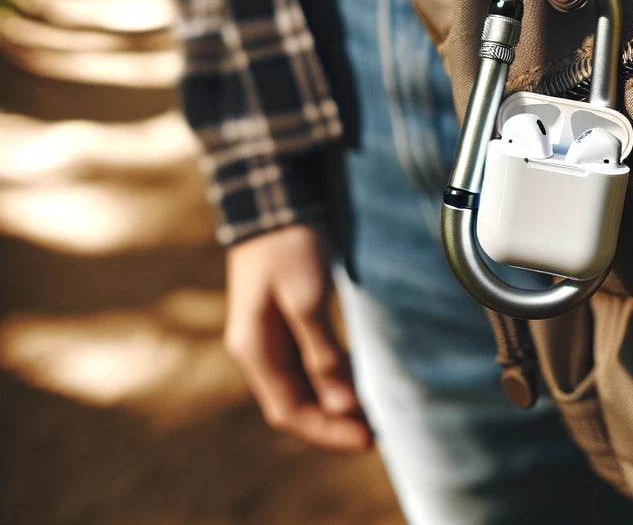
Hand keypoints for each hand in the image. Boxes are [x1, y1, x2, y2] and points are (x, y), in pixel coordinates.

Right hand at [223, 222, 371, 450]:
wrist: (272, 196)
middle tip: (375, 433)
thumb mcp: (306, 299)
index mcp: (254, 349)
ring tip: (369, 413)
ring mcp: (267, 332)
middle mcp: (256, 348)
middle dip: (333, 422)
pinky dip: (330, 375)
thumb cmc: (288, 245)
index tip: (367, 440)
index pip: (289, 411)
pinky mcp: (282, 315)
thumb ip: (321, 352)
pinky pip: (305, 360)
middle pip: (294, 402)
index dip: (327, 432)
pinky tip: (353, 379)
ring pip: (301, 383)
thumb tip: (340, 404)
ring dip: (333, 401)